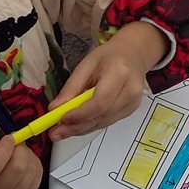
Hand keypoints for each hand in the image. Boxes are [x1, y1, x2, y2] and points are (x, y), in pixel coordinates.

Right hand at [0, 134, 42, 188]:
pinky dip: (33, 162)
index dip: (4, 148)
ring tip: (17, 152)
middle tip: (14, 143)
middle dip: (19, 149)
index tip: (7, 139)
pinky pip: (37, 175)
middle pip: (16, 168)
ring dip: (27, 154)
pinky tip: (23, 162)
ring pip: (30, 170)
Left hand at [46, 23, 167, 141]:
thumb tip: (54, 109)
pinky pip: (107, 123)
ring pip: (103, 123)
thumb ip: (71, 87)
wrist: (133, 55)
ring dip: (81, 129)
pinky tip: (79, 124)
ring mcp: (133, 102)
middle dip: (76, 126)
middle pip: (101, 116)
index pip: (100, 102)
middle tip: (55, 133)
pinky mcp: (132, 110)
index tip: (60, 120)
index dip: (80, 114)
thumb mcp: (86, 65)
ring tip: (62, 130)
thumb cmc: (108, 57)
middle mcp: (130, 90)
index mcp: (119, 73)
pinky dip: (90, 125)